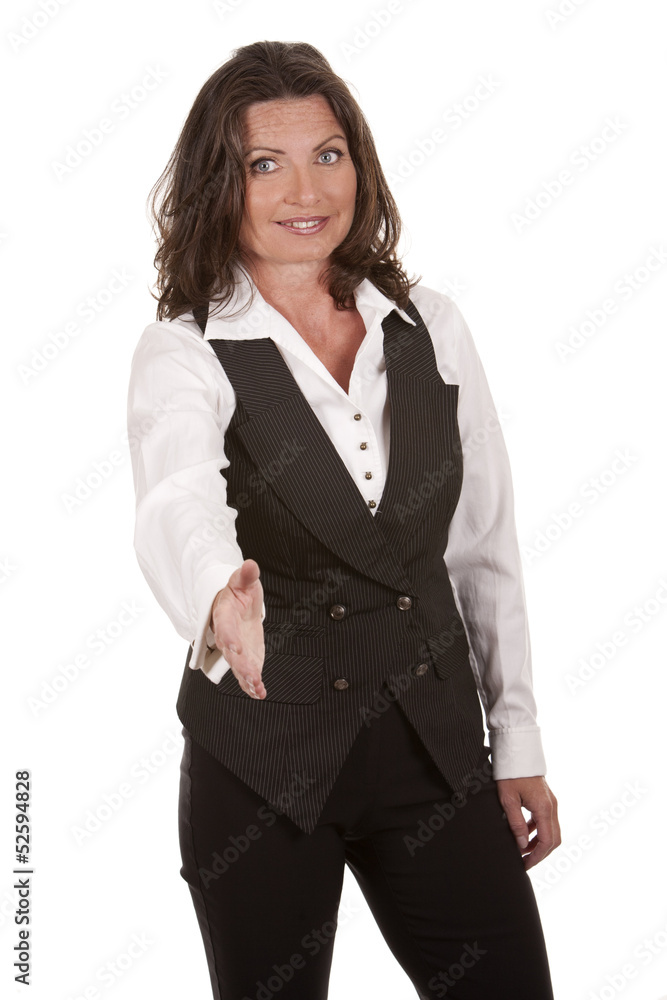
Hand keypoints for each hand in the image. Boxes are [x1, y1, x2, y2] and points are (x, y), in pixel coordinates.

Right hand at [209, 559, 266, 699]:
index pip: (224, 626)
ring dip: (247, 678)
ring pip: (238, 666)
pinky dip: (252, 685)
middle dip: (240, 664)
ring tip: (257, 688)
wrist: (235, 605)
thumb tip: (250, 565)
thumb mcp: (242, 581)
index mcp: (224, 614)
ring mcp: (236, 649)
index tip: (234, 647)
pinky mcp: (245, 658)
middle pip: (231, 652)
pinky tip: (260, 693)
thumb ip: (246, 575)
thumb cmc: (237, 592)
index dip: (229, 636)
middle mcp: (227, 635)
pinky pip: (246, 673)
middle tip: (250, 675)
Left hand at [495, 776, 560, 870]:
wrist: (517, 753)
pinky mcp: (546, 800)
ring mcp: (551, 803)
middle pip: (553, 839)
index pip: (547, 841)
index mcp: (544, 808)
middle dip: (540, 854)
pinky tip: (524, 833)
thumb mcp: (508, 800)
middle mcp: (552, 807)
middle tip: (524, 862)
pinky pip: (546, 821)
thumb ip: (516, 824)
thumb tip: (522, 845)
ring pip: (551, 831)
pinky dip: (537, 831)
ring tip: (522, 851)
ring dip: (539, 843)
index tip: (525, 865)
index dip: (537, 857)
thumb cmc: (510, 774)